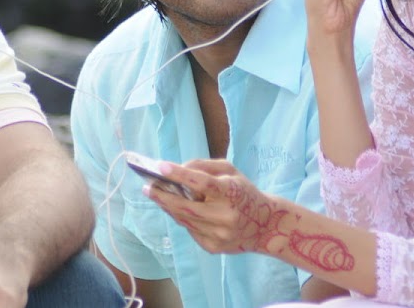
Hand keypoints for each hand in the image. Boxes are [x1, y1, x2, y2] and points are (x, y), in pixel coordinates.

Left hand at [144, 160, 289, 256]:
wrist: (266, 226)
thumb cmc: (244, 193)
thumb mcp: (231, 172)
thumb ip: (204, 167)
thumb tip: (177, 170)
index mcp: (231, 193)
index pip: (202, 183)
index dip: (180, 175)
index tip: (160, 167)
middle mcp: (225, 216)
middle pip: (186, 206)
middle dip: (163, 196)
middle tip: (147, 187)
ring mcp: (219, 235)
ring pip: (184, 220)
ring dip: (168, 207)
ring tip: (155, 195)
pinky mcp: (213, 247)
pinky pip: (190, 230)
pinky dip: (181, 218)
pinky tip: (176, 209)